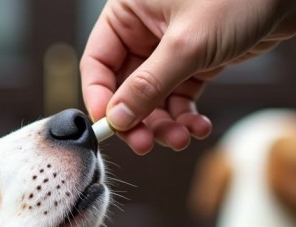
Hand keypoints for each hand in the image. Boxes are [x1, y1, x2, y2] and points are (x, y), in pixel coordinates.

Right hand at [81, 0, 295, 153]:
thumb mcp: (187, 45)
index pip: (98, 63)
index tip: (112, 129)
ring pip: (154, 98)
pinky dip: (186, 117)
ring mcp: (170, 47)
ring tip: (181, 138)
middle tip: (147, 145)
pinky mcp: (196, 60)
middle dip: (139, 119)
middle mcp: (144, 30)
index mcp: (128, 13)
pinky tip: (198, 128)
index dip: (102, 99)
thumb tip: (118, 118)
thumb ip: (148, 85)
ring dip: (164, 124)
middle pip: (126, 88)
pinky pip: (180, 97)